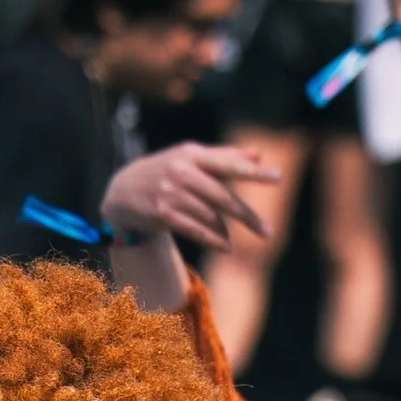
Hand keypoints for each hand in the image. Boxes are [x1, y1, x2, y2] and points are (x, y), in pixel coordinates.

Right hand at [103, 144, 281, 253]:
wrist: (122, 190)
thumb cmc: (166, 170)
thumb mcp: (190, 157)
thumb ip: (224, 156)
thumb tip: (258, 154)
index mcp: (192, 154)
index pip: (228, 163)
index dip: (254, 171)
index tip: (279, 177)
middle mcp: (181, 171)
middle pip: (223, 196)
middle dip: (247, 216)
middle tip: (268, 232)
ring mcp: (170, 193)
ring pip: (210, 216)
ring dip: (227, 231)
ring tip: (236, 241)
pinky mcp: (162, 214)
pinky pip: (195, 230)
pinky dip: (213, 240)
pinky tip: (226, 246)